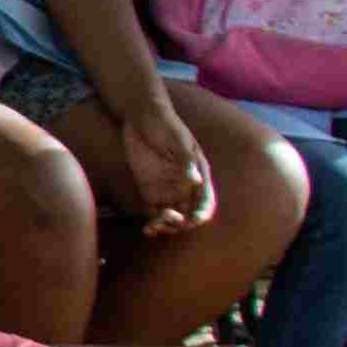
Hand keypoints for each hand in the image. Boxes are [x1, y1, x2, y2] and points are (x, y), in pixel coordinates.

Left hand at [122, 100, 213, 230]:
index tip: (192, 220)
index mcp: (198, 174)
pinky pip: (154, 212)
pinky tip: (148, 230)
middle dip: (181, 223)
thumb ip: (186, 161)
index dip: (201, 213)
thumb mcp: (177, 140)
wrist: (140, 116)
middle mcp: (185, 185)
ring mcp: (167, 189)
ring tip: (155, 227)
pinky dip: (153, 223)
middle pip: (189, 213)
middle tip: (167, 219)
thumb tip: (196, 180)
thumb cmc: (164, 124)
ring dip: (167, 226)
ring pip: (172, 217)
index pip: (205, 201)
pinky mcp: (149, 189)